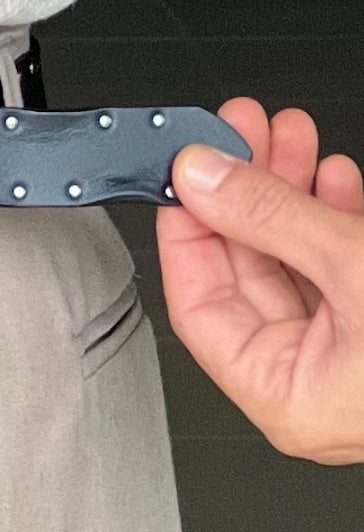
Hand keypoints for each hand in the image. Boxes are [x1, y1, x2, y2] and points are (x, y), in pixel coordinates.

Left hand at [156, 99, 363, 463]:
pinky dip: (336, 216)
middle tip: (238, 133)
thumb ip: (272, 217)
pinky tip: (335, 176)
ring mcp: (358, 356)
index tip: (184, 173)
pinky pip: (345, 268)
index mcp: (289, 397)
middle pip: (251, 274)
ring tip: (286, 137)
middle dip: (247, 192)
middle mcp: (319, 385)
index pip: (200, 307)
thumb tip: (205, 179)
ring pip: (300, 263)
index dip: (188, 231)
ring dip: (292, 193)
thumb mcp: (354, 266)